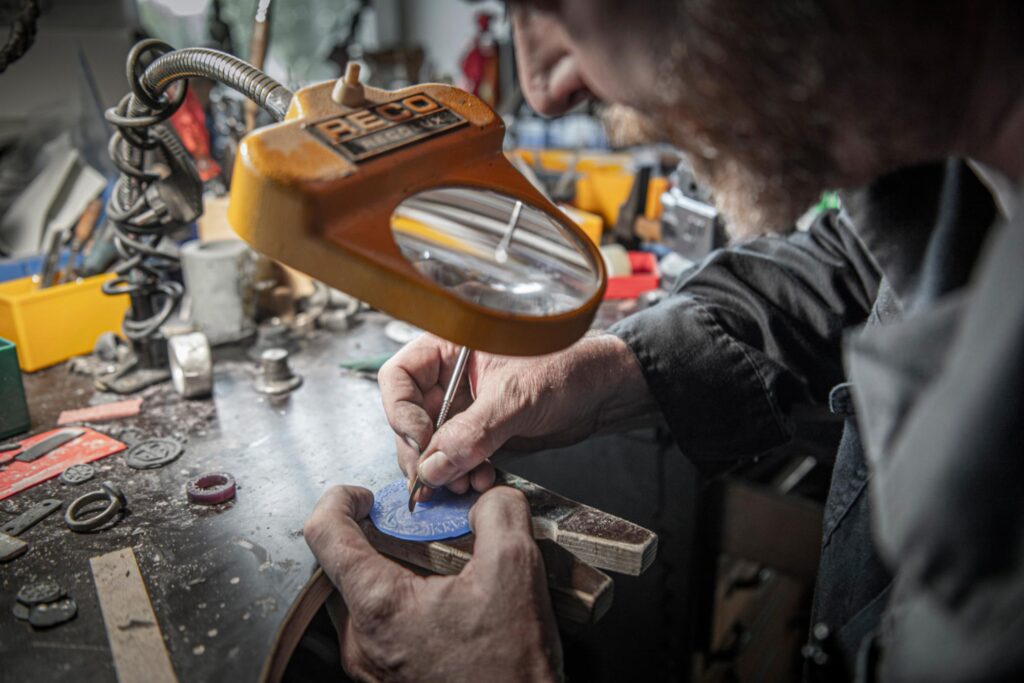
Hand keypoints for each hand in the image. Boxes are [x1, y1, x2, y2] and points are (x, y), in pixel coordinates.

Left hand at [304, 484, 561, 682]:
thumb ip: (498, 513)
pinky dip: (402, 600)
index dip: (340, 500)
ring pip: (362, 596)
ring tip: (439, 564)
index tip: (368, 495)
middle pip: (344, 564)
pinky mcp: (387, 680)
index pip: (324, 534)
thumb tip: (487, 496)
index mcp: (379, 605)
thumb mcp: (516, 569)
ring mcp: (371, 665)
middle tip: (420, 528)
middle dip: (379, 535)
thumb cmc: (511, 669)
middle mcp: (362, 639)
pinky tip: (445, 601)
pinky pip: (378, 625)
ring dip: (393, 569)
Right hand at [379, 333, 652, 498]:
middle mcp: (451, 377)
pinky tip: (482, 480)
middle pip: (409, 417)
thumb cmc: (569, 367)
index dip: (401, 412)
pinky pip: (458, 457)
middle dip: (421, 452)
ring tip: (465, 484)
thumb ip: (472, 432)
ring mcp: (465, 406)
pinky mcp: (482, 432)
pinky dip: (464, 473)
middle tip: (433, 480)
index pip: (399, 378)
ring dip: (443, 469)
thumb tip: (433, 467)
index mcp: (450, 347)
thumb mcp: (516, 396)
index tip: (420, 442)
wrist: (605, 390)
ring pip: (432, 443)